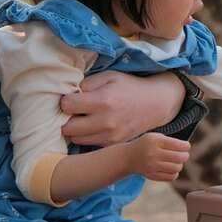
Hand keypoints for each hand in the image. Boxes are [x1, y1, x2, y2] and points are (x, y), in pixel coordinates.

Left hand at [60, 72, 183, 145]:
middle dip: (66, 118)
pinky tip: (93, 126)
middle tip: (74, 112)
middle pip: (66, 128)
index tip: (72, 99)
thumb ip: (86, 84)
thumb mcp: (109, 77)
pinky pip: (89, 144)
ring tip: (83, 119)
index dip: (66, 101)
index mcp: (103, 101)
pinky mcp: (113, 144)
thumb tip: (67, 94)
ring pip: (75, 139)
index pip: (66, 105)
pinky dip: (87, 136)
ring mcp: (110, 136)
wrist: (155, 104)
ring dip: (75, 129)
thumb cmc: (130, 87)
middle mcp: (105, 122)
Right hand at [122, 133, 191, 181]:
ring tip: (176, 161)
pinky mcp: (152, 175)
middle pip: (180, 157)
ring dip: (180, 164)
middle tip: (184, 155)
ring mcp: (152, 166)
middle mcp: (153, 153)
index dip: (186, 146)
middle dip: (185, 156)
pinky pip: (171, 177)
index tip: (186, 146)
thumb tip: (187, 149)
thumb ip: (171, 141)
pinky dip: (174, 173)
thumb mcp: (156, 137)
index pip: (179, 145)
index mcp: (156, 141)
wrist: (128, 157)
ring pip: (177, 168)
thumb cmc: (147, 145)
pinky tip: (171, 168)